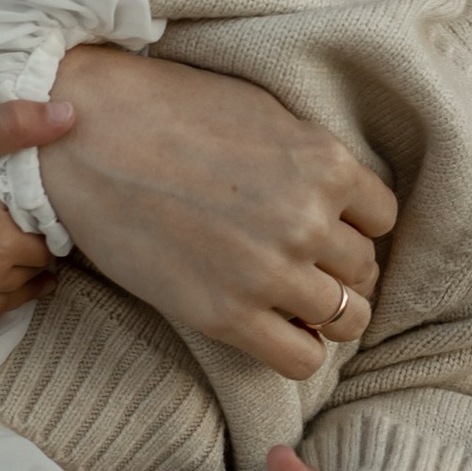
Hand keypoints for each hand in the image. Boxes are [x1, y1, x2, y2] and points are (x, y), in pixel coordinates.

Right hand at [0, 99, 73, 343]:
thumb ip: (20, 125)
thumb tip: (70, 113)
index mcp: (4, 244)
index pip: (42, 250)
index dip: (39, 236)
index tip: (31, 226)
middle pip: (25, 278)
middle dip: (26, 261)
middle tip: (20, 245)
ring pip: (3, 305)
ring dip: (9, 289)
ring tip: (12, 272)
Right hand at [42, 45, 393, 377]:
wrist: (90, 136)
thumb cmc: (170, 111)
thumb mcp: (263, 113)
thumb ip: (311, 158)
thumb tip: (341, 199)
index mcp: (325, 164)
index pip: (382, 217)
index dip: (355, 225)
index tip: (328, 229)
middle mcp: (308, 221)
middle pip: (365, 269)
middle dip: (340, 270)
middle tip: (304, 266)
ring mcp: (269, 272)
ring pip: (347, 318)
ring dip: (327, 314)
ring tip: (295, 302)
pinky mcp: (226, 315)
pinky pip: (301, 359)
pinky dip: (299, 349)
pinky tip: (275, 328)